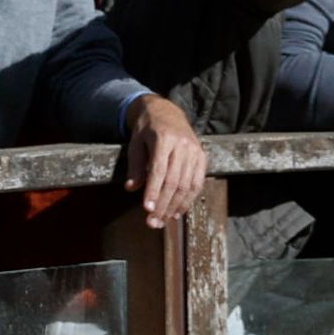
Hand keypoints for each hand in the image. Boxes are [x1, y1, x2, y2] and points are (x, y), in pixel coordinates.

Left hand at [123, 95, 207, 227]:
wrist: (167, 112)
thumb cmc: (146, 129)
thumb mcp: (135, 142)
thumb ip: (135, 165)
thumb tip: (131, 189)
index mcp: (163, 138)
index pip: (159, 170)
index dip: (153, 191)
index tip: (147, 209)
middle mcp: (183, 145)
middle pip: (174, 181)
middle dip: (163, 204)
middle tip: (153, 222)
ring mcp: (195, 151)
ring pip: (188, 185)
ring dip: (176, 206)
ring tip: (164, 220)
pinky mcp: (202, 157)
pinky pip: (197, 182)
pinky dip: (188, 199)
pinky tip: (178, 211)